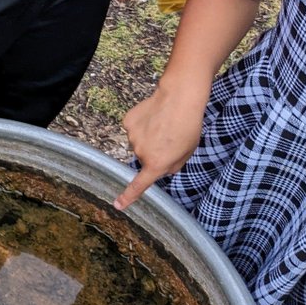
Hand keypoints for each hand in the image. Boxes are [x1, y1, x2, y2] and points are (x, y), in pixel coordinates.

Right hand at [113, 82, 205, 209]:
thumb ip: (173, 165)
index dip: (128, 196)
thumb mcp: (187, 152)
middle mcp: (141, 153)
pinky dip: (141, 124)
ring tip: (163, 124)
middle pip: (144, 157)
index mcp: (157, 164)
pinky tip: (152, 116)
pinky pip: (133, 128)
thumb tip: (162, 167)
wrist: (179, 99)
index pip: (139, 185)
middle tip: (169, 138)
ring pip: (138, 142)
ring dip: (148, 137)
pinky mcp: (127, 122)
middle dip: (154, 151)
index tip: (117, 205)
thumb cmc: (188, 126)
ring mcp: (132, 137)